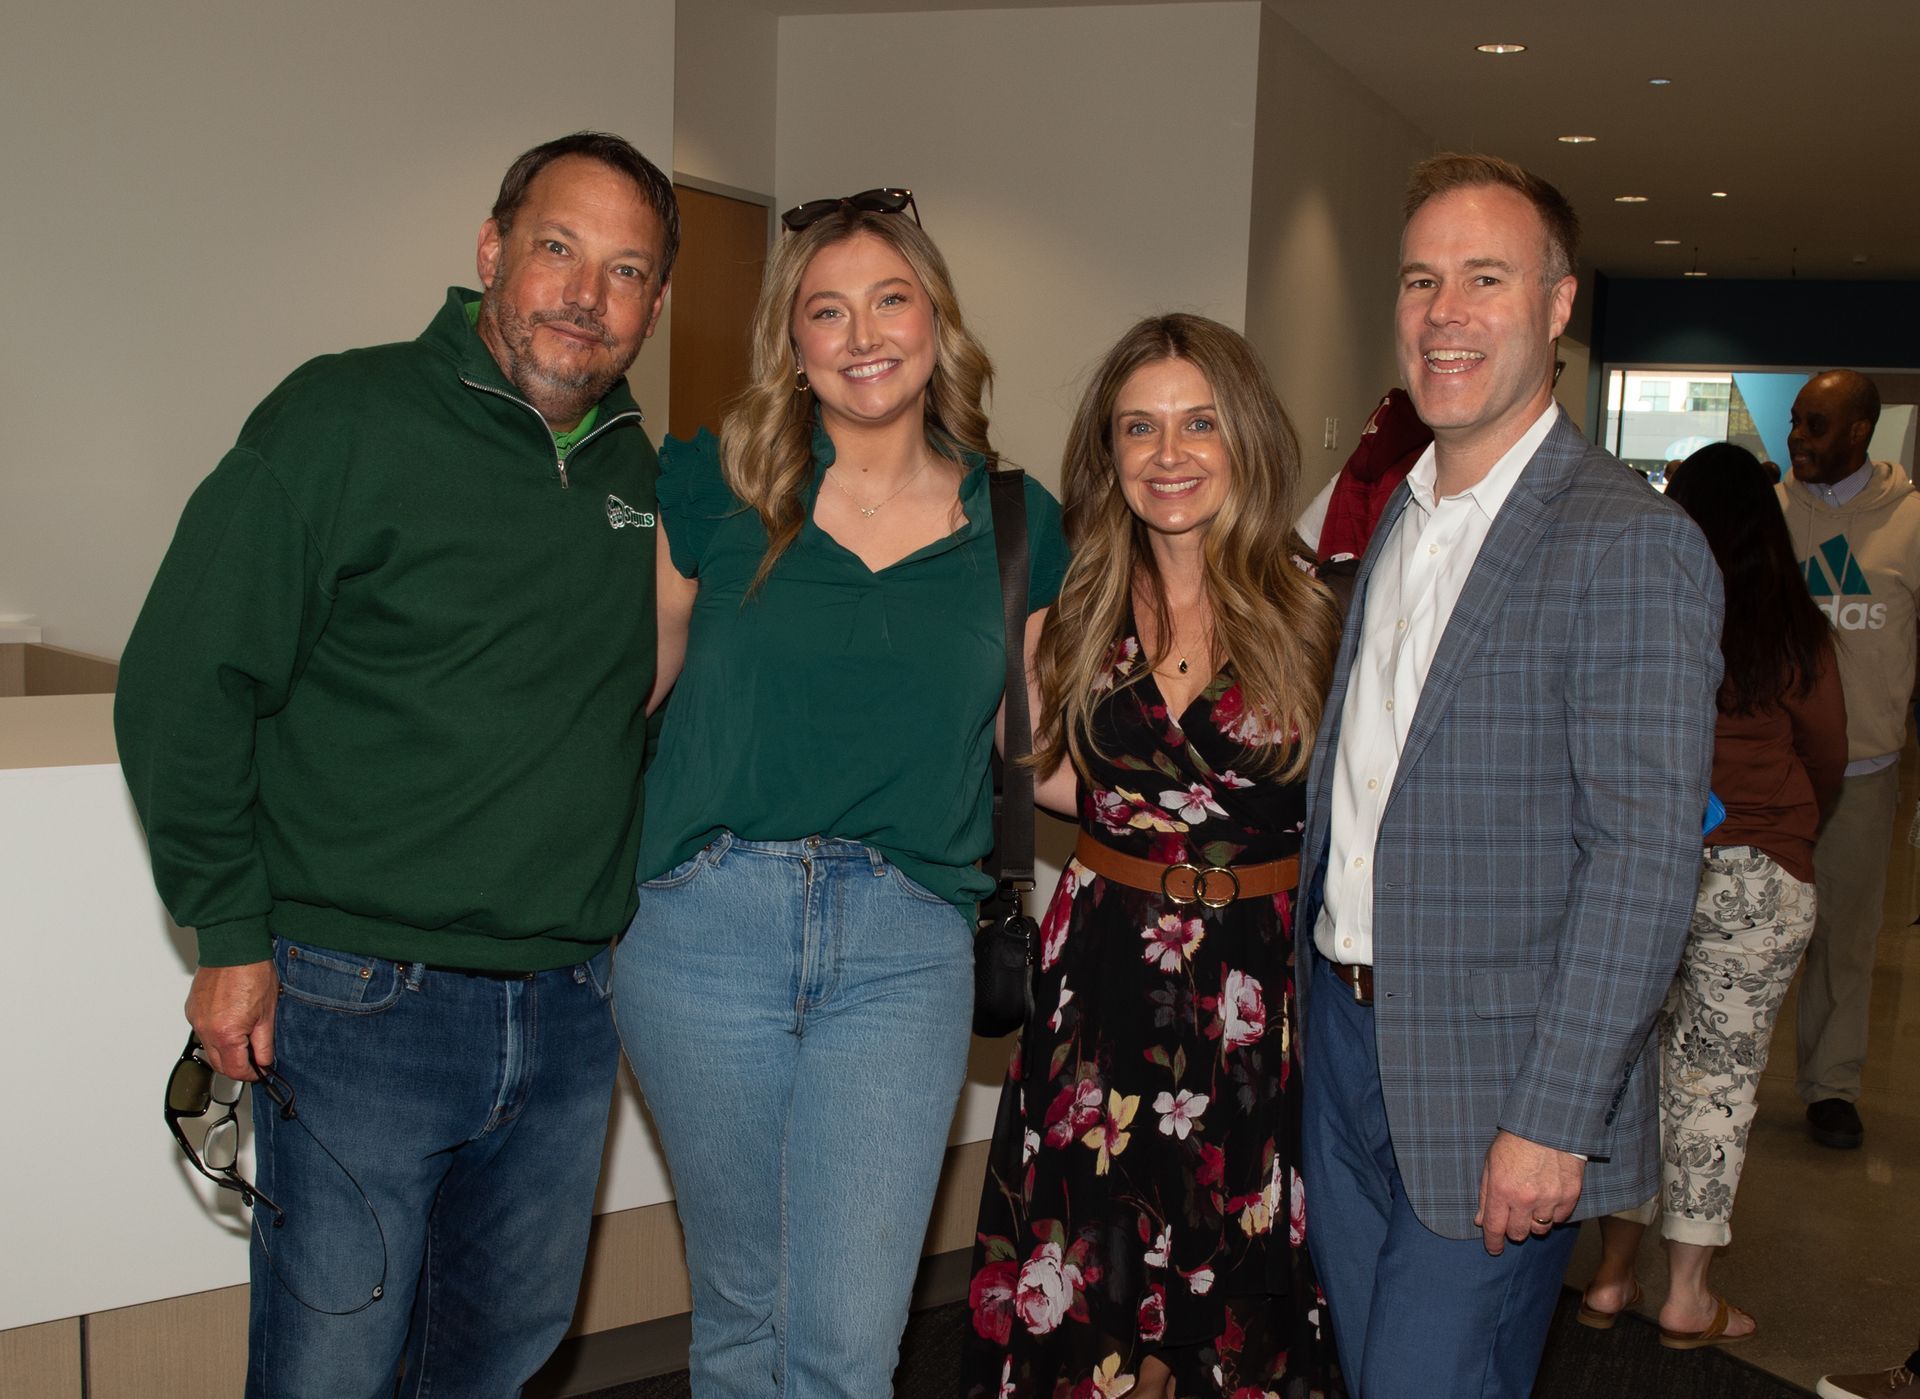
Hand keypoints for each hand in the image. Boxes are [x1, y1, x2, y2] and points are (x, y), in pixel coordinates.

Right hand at [186, 961, 279, 1080]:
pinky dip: (215, 1034)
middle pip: (218, 1063)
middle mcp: (206, 1029)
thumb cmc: (252, 972)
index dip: (250, 1075)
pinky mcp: (192, 1010)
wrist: (234, 947)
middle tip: (254, 1059)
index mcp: (226, 1033)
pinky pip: (202, 1031)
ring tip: (244, 1037)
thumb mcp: (267, 1013)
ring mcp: (196, 1019)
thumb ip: (264, 1044)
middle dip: (237, 1066)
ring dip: (225, 1050)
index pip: (235, 1069)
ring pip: (209, 1048)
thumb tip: (264, 1062)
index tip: (259, 1072)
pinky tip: (230, 1022)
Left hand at [1474, 1129, 1584, 1254]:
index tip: (1494, 1249)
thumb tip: (1480, 1220)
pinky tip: (1549, 1198)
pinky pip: (1560, 1219)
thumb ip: (1484, 1193)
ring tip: (1532, 1206)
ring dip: (1534, 1223)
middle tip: (1514, 1218)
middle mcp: (1524, 1199)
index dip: (1492, 1242)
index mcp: (1501, 1190)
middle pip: (1518, 1234)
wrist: (1549, 1124)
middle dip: (1513, 1230)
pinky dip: (1553, 1214)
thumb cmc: (1515, 1141)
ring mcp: (1549, 1199)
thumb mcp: (1491, 1163)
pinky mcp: (1569, 1196)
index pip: (1494, 1227)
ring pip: (1540, 1229)